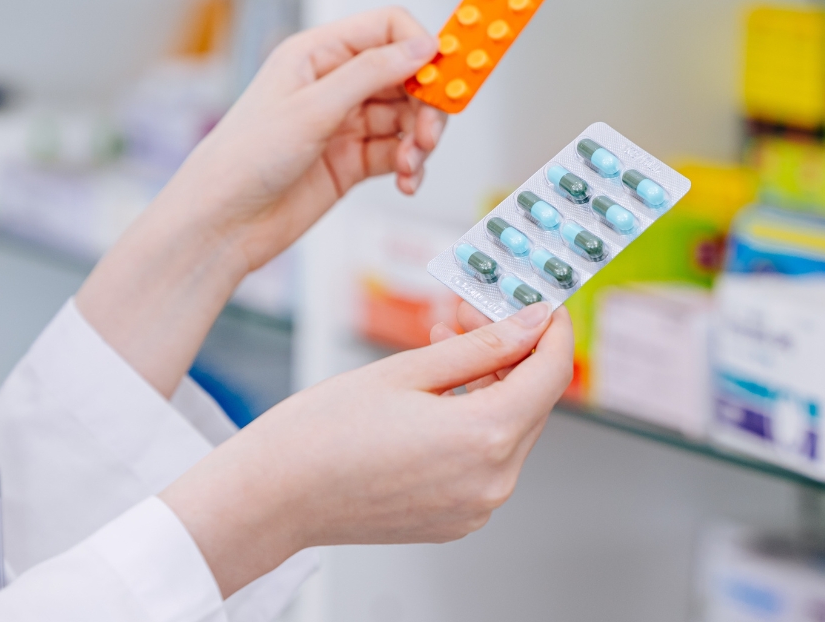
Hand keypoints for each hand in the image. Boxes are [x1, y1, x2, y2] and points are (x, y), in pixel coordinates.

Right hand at [160, 303, 573, 597]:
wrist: (272, 497)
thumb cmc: (322, 432)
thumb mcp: (407, 370)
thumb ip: (481, 345)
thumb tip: (534, 323)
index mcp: (484, 439)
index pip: (551, 374)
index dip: (551, 332)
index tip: (541, 306)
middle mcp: (492, 481)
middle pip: (531, 402)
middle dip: (510, 351)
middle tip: (467, 313)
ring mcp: (475, 507)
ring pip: (509, 430)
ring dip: (487, 384)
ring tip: (441, 344)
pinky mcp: (457, 519)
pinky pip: (484, 460)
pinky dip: (471, 422)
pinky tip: (434, 394)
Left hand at [166, 6, 446, 270]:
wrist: (223, 223)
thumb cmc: (245, 159)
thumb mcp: (313, 108)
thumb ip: (372, 73)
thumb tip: (421, 46)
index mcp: (317, 54)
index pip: (386, 29)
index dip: (420, 48)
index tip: (444, 76)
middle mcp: (333, 84)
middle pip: (405, 77)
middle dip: (426, 104)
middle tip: (430, 134)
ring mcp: (344, 124)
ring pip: (406, 119)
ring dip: (419, 141)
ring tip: (410, 165)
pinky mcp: (350, 161)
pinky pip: (396, 154)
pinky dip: (409, 167)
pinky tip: (405, 181)